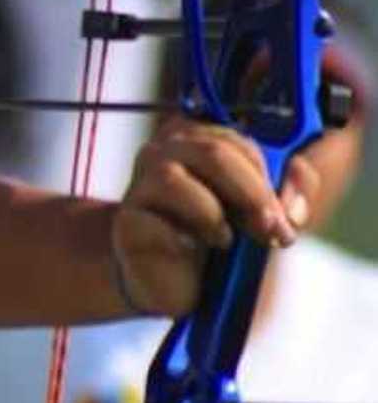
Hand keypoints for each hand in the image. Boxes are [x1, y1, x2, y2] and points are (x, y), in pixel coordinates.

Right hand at [111, 117, 319, 315]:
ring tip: (226, 240)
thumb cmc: (218, 238)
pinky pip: (154, 219)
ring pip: (173, 177)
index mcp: (198, 139)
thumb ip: (292, 192)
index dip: (270, 175)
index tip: (289, 215)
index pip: (239, 141)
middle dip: (252, 194)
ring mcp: (140, 183)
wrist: (173, 282)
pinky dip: (183, 237)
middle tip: (272, 231)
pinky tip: (192, 248)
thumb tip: (294, 202)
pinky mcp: (127, 220)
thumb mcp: (265, 210)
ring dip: (214, 214)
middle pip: (213, 152)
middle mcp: (164, 151)